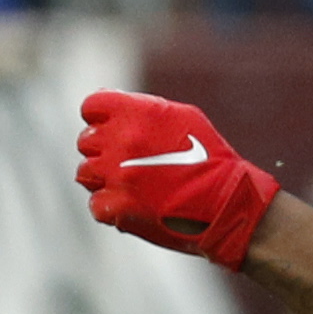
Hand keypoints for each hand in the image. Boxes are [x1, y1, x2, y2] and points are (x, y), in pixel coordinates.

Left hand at [75, 89, 279, 269]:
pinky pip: (96, 203)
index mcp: (137, 113)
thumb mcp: (182, 116)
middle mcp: (122, 140)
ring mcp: (117, 174)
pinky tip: (132, 204)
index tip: (110, 128)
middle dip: (103, 149)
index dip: (99, 118)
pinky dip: (110, 206)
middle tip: (127, 161)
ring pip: (85, 172)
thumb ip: (142, 109)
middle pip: (86, 141)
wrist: (227, 202)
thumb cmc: (209, 157)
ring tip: (129, 183)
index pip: (91, 106)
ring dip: (102, 177)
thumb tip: (112, 108)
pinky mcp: (117, 207)